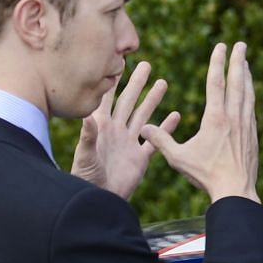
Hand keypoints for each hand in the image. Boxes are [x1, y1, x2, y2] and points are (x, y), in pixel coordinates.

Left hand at [70, 61, 177, 198]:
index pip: (108, 98)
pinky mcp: (140, 157)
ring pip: (144, 116)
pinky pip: (156, 140)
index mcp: (102, 127)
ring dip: (153, 100)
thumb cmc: (86, 178)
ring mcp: (129, 143)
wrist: (100, 199)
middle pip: (129, 102)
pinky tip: (176, 116)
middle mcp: (116, 131)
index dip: (113, 81)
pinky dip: (165, 129)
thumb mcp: (85, 156)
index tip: (119, 62)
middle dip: (137, 84)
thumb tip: (89, 115)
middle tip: (147, 65)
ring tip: (163, 82)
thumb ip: (88, 136)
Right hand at [142, 41, 258, 203]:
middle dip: (238, 61)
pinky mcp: (253, 136)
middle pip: (237, 83)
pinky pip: (251, 109)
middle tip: (242, 44)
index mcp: (215, 119)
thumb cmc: (206, 176)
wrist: (236, 191)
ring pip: (247, 94)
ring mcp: (246, 126)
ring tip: (246, 62)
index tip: (221, 45)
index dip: (217, 62)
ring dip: (246, 76)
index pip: (216, 83)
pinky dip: (249, 96)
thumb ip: (160, 141)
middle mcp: (233, 118)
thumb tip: (142, 127)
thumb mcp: (178, 158)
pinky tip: (249, 93)